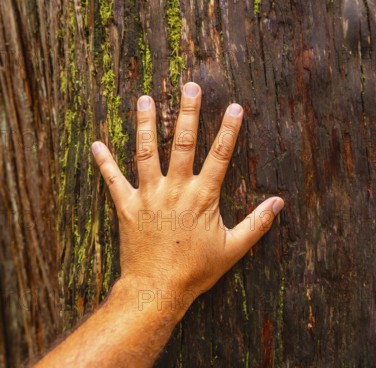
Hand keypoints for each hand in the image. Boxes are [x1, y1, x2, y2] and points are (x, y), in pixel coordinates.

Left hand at [91, 82, 283, 307]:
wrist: (157, 289)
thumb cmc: (196, 270)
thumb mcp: (233, 248)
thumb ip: (257, 224)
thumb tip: (279, 203)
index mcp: (202, 196)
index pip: (219, 155)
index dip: (228, 130)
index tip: (234, 107)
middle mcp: (175, 189)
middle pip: (182, 143)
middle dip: (187, 112)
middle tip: (190, 86)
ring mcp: (148, 195)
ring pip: (146, 152)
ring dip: (144, 124)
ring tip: (144, 98)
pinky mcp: (127, 206)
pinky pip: (113, 180)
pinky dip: (104, 162)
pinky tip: (96, 144)